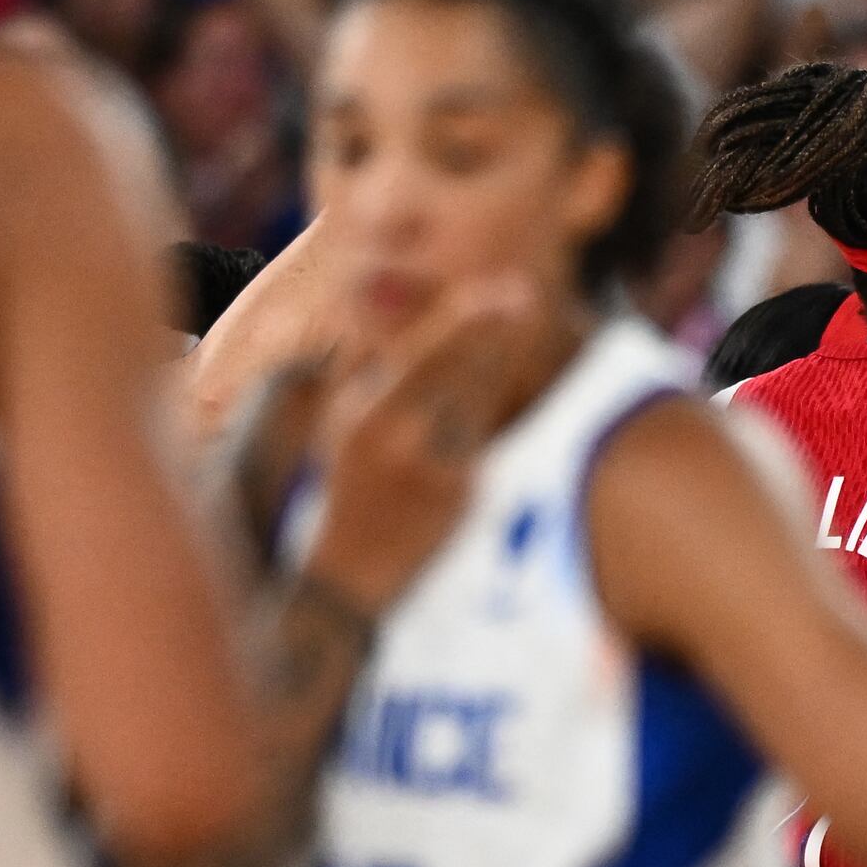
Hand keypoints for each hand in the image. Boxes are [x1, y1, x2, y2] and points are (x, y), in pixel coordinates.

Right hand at [300, 282, 531, 611]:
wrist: (350, 573)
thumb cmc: (352, 487)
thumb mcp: (342, 428)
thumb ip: (367, 374)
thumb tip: (394, 322)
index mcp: (363, 414)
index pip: (420, 355)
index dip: (461, 320)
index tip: (492, 294)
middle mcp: (396, 437)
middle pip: (457, 370)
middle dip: (492, 330)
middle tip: (523, 295)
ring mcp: (431, 468)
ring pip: (477, 402)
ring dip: (497, 366)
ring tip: (519, 329)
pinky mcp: (459, 495)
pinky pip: (480, 443)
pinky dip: (488, 417)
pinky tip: (496, 401)